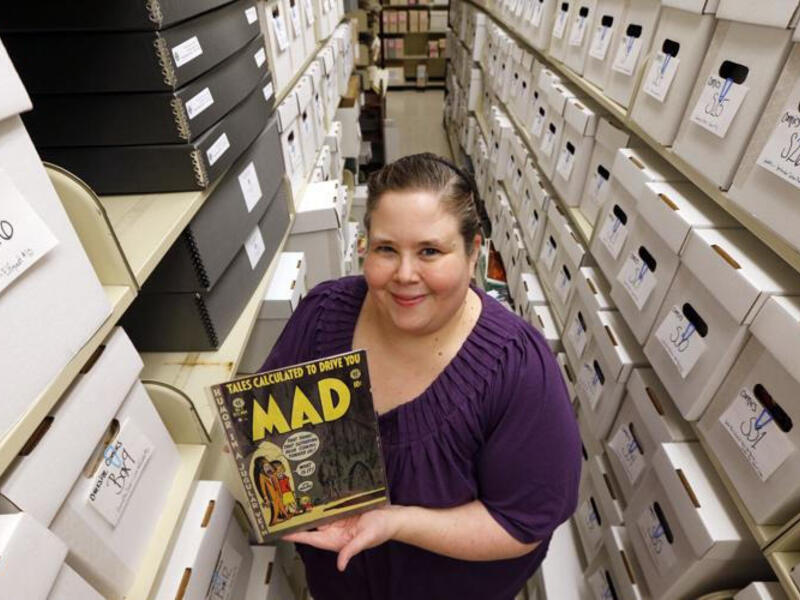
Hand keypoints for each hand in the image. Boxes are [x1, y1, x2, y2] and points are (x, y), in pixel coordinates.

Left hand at [283, 505, 403, 571]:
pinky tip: (313, 492)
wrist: (393, 517)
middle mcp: (334, 530)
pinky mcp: (343, 509)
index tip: (281, 532)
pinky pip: (329, 505)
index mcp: (336, 540)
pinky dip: (321, 500)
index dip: (296, 535)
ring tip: (292, 498)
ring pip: (319, 513)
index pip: (311, 538)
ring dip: (308, 507)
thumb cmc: (382, 529)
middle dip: (298, 518)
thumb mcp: (366, 539)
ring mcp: (338, 518)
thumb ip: (351, 550)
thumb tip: (341, 565)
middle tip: (281, 509)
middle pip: (311, 524)